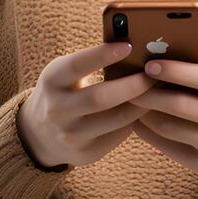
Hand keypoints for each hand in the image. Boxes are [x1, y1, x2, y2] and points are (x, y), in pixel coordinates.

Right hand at [17, 40, 156, 168]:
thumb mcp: (66, 73)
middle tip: (153, 74)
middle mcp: (57, 110)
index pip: (77, 65)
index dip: (103, 54)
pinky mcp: (85, 154)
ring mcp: (70, 135)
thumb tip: (132, 46)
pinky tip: (147, 109)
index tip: (128, 45)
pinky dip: (135, 120)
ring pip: (116, 120)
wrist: (40, 134)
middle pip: (101, 97)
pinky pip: (118, 135)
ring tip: (157, 91)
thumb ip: (90, 62)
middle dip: (133, 85)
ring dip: (141, 104)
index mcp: (52, 80)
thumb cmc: (64, 90)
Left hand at [131, 19, 197, 179]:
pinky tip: (137, 119)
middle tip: (130, 80)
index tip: (150, 62)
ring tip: (130, 96)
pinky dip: (149, 134)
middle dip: (151, 92)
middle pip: (181, 106)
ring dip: (145, 113)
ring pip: (171, 129)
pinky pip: (169, 148)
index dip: (174, 70)